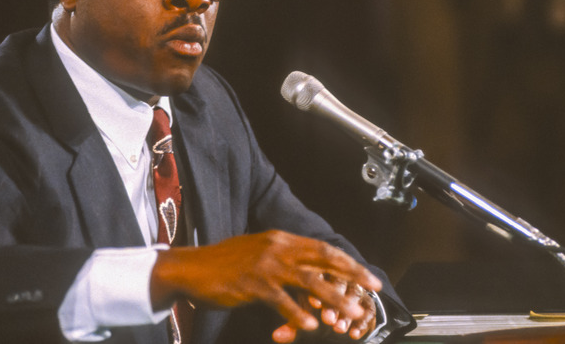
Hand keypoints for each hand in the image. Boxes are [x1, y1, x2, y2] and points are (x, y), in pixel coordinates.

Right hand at [150, 230, 381, 335]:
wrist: (192, 268)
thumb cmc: (225, 264)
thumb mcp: (259, 253)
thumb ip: (284, 260)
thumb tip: (310, 274)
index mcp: (281, 239)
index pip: (322, 249)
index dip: (348, 262)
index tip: (367, 275)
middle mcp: (277, 248)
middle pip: (324, 260)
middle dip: (352, 275)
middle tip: (373, 289)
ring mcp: (266, 265)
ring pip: (310, 281)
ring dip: (333, 298)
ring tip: (351, 312)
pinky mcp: (253, 284)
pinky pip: (282, 300)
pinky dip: (299, 313)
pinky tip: (311, 325)